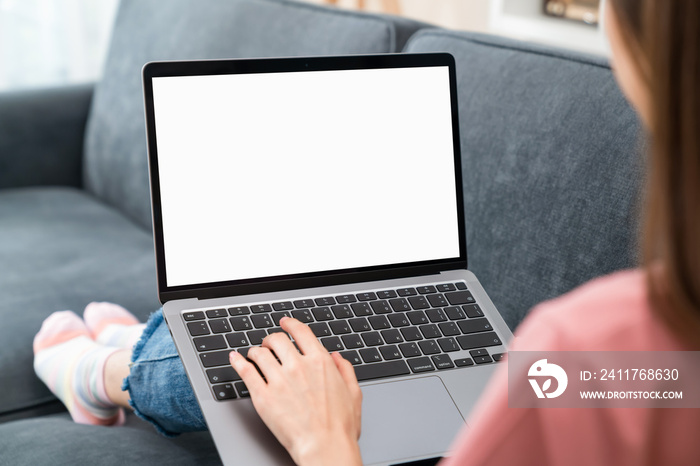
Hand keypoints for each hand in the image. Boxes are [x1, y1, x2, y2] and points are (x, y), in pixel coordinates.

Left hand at [229, 317, 362, 465]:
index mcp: (320, 362)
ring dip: (255, 351)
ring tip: (254, 354)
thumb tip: (337, 358)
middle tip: (268, 344)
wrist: (325, 448)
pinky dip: (238, 361)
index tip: (284, 323)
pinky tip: (235, 358)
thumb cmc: (340, 428)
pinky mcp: (263, 396)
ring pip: (259, 353)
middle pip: (277, 339)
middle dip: (271, 339)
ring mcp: (279, 380)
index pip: (300, 332)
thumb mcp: (353, 394)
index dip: (290, 324)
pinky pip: (245, 371)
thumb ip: (346, 371)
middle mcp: (298, 366)